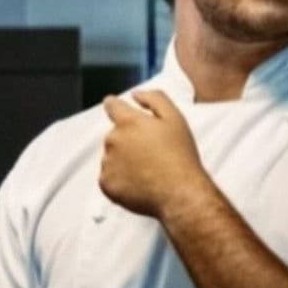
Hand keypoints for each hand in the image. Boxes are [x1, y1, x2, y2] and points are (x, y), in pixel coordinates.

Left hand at [100, 89, 209, 218]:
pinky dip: (120, 179)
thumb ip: (154, 99)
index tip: (116, 107)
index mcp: (128, 122)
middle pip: (114, 135)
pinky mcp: (106, 183)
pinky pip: (109, 177)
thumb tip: (135, 94)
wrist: (180, 193)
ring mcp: (108, 163)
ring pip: (111, 157)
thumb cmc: (180, 156)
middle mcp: (113, 140)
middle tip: (150, 152)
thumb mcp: (175, 119)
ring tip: (148, 169)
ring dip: (123, 160)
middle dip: (128, 140)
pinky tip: (140, 182)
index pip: (112, 105)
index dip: (115, 105)